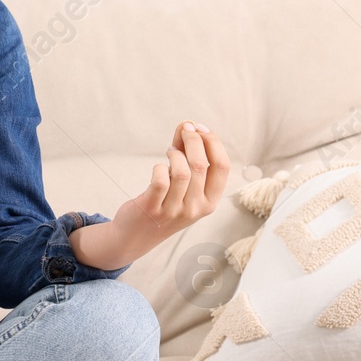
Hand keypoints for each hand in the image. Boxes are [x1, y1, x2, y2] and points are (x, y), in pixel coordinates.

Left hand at [111, 121, 230, 254]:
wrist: (136, 235)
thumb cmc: (164, 204)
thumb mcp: (184, 187)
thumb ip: (187, 156)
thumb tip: (188, 125)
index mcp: (210, 201)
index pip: (223, 167)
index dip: (213, 142)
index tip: (200, 127)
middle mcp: (196, 208)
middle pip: (201, 164)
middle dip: (192, 140)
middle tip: (184, 130)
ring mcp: (174, 210)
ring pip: (182, 171)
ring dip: (174, 153)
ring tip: (169, 152)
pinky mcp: (152, 208)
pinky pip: (160, 180)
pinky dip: (159, 168)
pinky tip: (158, 168)